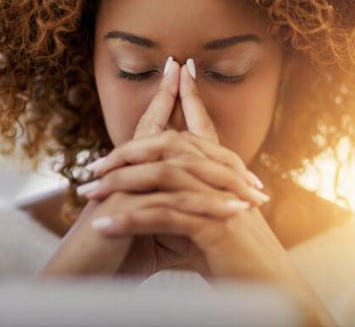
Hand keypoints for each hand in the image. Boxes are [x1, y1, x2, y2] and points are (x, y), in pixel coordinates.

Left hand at [86, 60, 337, 324]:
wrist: (267, 287)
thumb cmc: (236, 259)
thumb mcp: (208, 226)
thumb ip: (183, 206)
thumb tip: (153, 200)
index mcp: (225, 174)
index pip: (204, 127)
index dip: (192, 95)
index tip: (179, 68)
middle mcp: (225, 178)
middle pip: (172, 144)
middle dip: (128, 150)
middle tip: (93, 165)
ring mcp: (220, 198)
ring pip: (162, 175)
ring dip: (119, 185)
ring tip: (87, 197)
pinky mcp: (214, 224)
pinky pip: (163, 214)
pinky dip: (129, 219)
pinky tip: (103, 227)